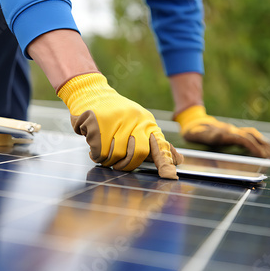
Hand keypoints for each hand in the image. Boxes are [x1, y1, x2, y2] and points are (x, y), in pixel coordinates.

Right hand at [58, 73, 183, 178]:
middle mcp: (134, 119)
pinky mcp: (97, 121)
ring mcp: (116, 118)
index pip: (159, 145)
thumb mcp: (140, 125)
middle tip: (118, 165)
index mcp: (147, 122)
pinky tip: (93, 145)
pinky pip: (99, 151)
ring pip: (115, 155)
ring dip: (107, 159)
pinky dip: (94, 154)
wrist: (91, 94)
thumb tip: (178, 159)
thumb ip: (157, 144)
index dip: (164, 162)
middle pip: (137, 153)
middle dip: (126, 165)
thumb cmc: (117, 116)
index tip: (170, 177)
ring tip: (103, 149)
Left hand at [174, 105, 269, 158]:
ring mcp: (233, 130)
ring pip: (252, 135)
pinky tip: (265, 145)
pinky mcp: (233, 132)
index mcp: (224, 133)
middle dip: (262, 147)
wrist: (193, 121)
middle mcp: (231, 131)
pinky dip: (259, 140)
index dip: (253, 147)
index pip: (243, 140)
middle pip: (250, 137)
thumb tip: (220, 135)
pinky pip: (249, 134)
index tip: (262, 155)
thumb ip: (208, 135)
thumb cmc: (194, 132)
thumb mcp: (197, 135)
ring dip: (263, 143)